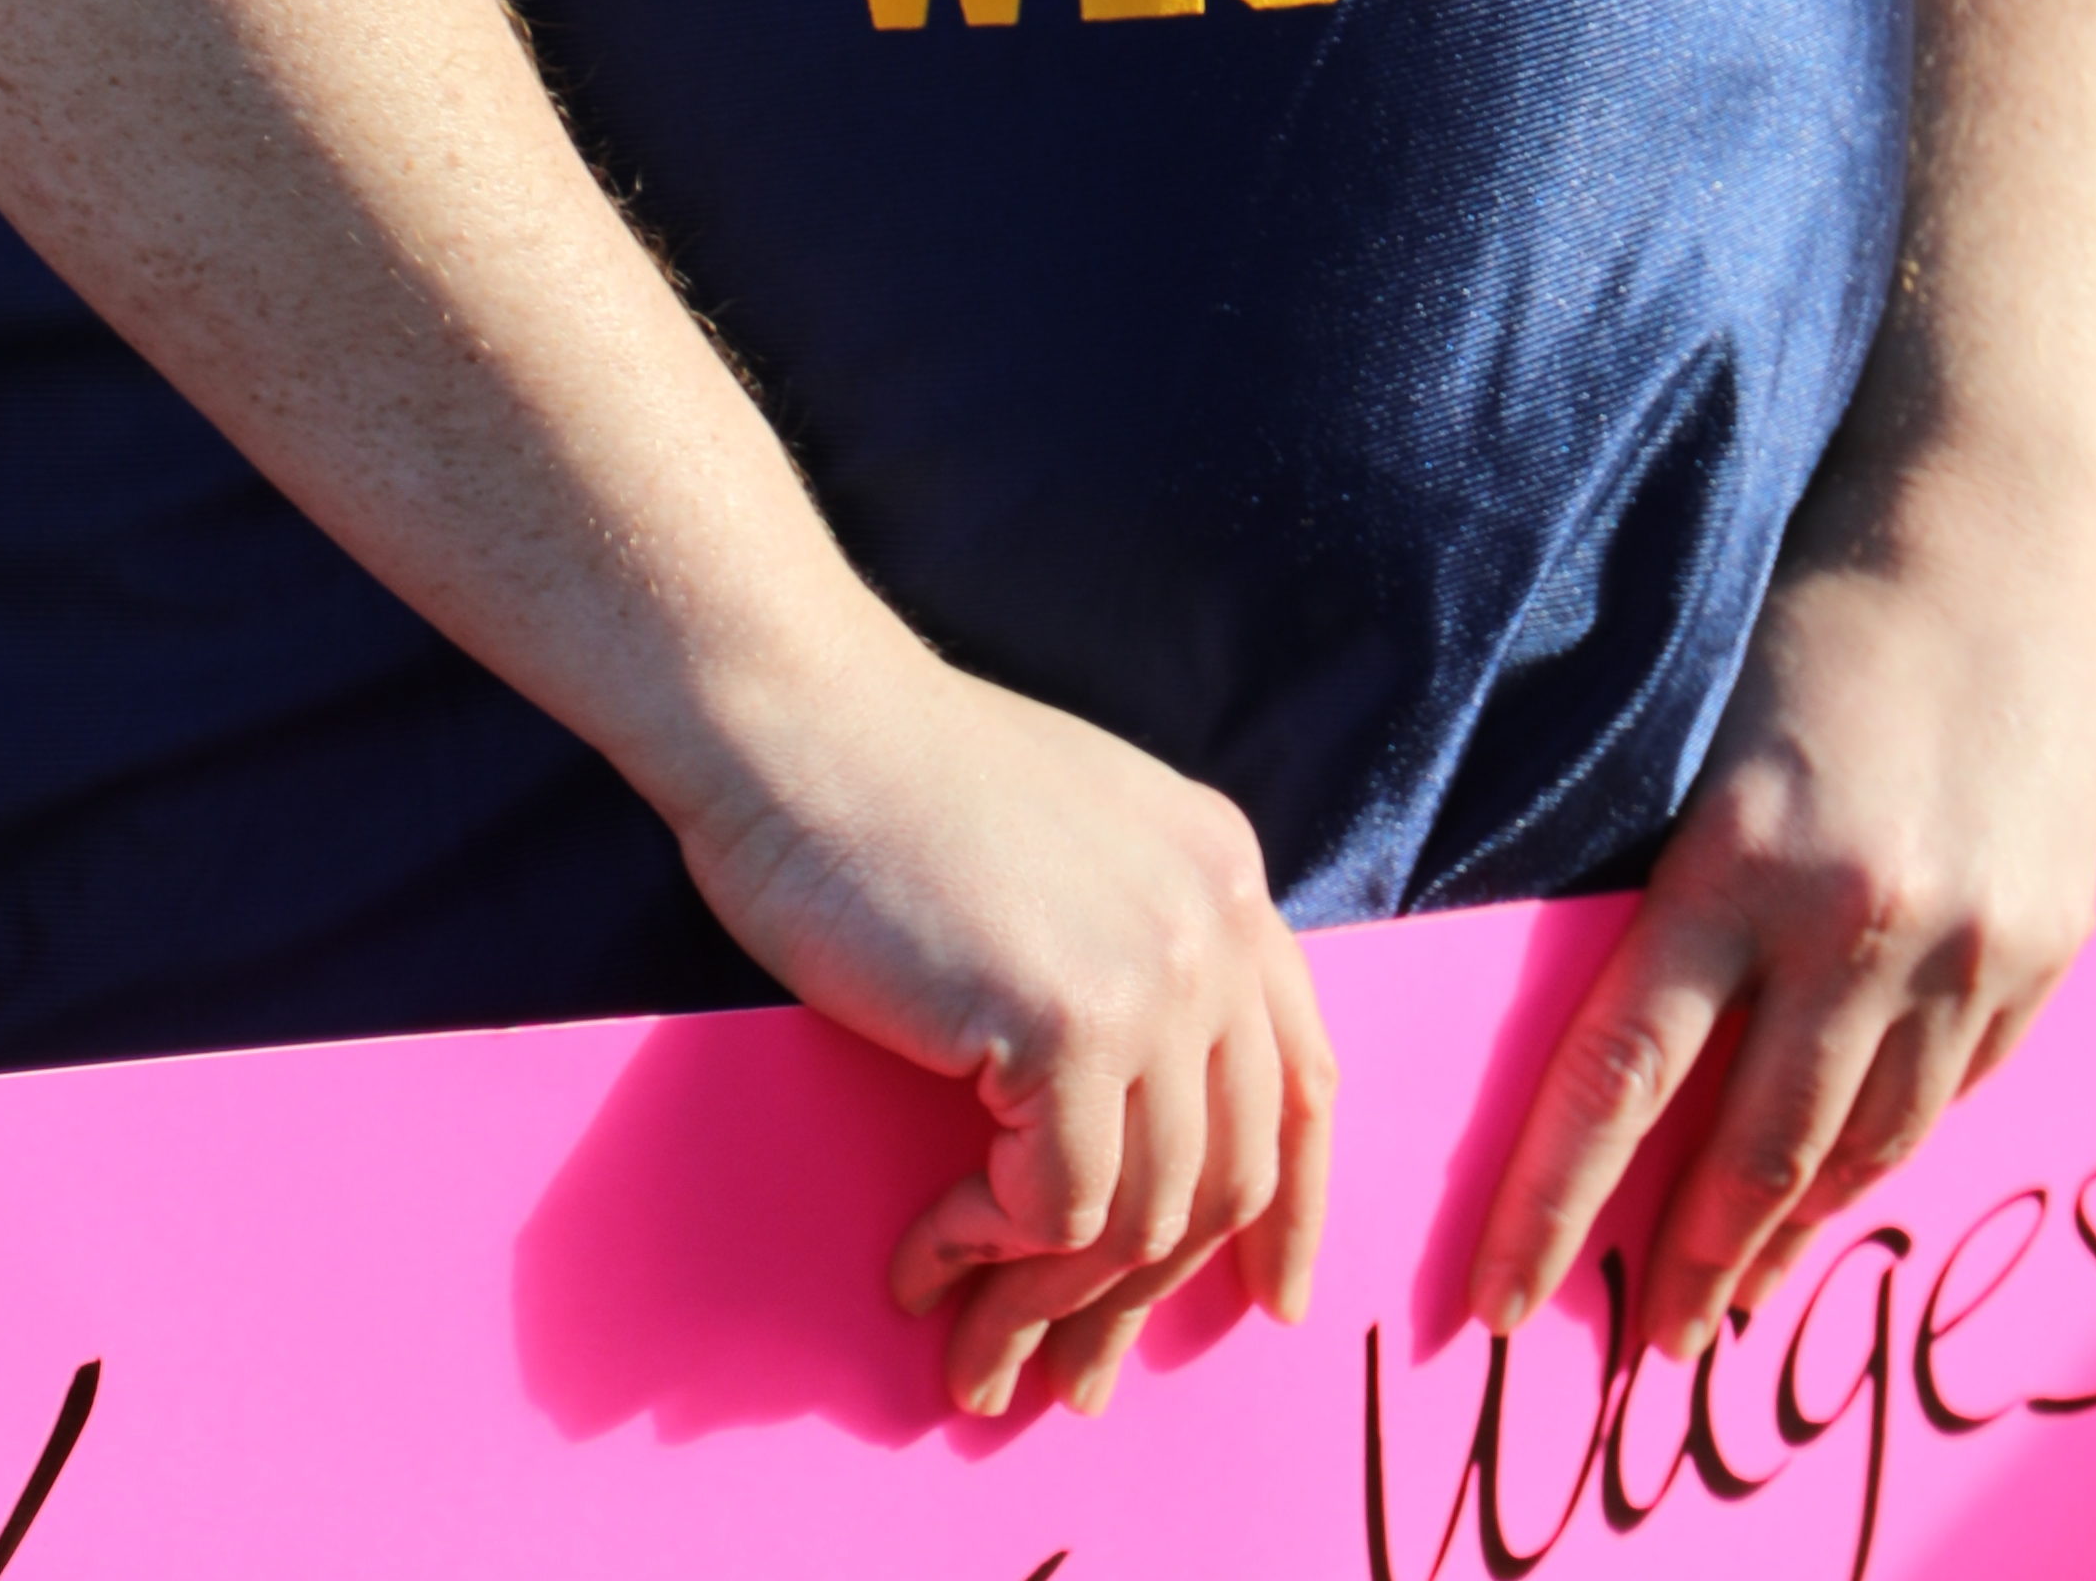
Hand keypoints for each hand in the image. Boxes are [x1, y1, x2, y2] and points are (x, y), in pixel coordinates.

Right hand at [678, 622, 1336, 1422]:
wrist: (795, 717)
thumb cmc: (887, 788)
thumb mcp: (1065, 854)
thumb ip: (1128, 953)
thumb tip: (1132, 1131)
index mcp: (1223, 873)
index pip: (1299, 1078)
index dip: (1289, 1209)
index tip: (1264, 1304)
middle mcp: (1216, 919)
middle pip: (1229, 1171)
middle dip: (1144, 1298)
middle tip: (1068, 1379)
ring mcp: (1154, 970)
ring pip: (1144, 1214)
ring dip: (1049, 1305)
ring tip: (973, 1353)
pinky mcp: (1069, 1022)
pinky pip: (1054, 1208)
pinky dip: (985, 1258)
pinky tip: (921, 1260)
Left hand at [1467, 447, 2095, 1364]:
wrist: (1994, 510)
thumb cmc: (1814, 598)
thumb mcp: (1704, 735)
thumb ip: (1671, 888)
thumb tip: (1611, 1036)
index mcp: (1740, 858)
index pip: (1619, 1082)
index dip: (1554, 1209)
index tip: (1503, 1307)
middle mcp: (1860, 921)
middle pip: (1752, 1148)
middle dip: (1693, 1265)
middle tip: (1651, 1345)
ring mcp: (1970, 943)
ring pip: (1867, 1143)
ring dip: (1798, 1232)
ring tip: (1747, 1292)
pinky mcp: (2051, 938)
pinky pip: (1961, 1085)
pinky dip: (1899, 1147)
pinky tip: (1855, 1177)